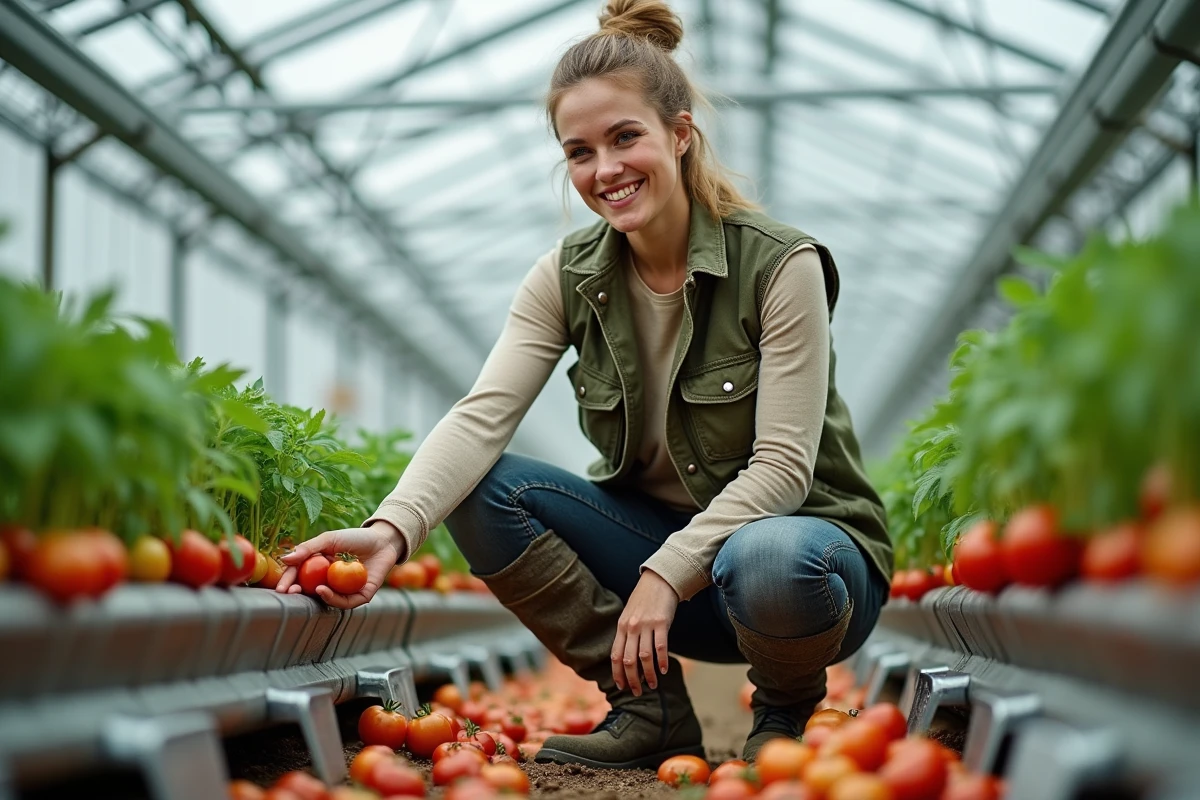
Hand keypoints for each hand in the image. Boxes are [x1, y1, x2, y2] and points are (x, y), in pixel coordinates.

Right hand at [277, 520, 405, 609]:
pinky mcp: (361, 596)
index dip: (289, 582)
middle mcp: (331, 582)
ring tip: (310, 588)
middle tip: (290, 592)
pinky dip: (333, 598)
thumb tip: (285, 559)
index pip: (301, 578)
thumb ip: (309, 549)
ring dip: (316, 596)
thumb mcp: (329, 540)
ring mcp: (346, 590)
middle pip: (311, 592)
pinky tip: (323, 590)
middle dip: (299, 594)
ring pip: (327, 600)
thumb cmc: (355, 538)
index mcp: (321, 569)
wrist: (383, 540)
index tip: (281, 588)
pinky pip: (345, 602)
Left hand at [612, 570, 678, 694]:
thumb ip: (626, 634)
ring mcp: (646, 625)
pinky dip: (662, 661)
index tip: (621, 686)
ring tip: (652, 685)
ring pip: (644, 657)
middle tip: (637, 692)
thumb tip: (626, 657)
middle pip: (628, 660)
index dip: (617, 673)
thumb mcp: (629, 615)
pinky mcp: (661, 622)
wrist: (659, 581)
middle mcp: (631, 627)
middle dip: (632, 679)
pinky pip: (661, 647)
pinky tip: (664, 670)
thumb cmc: (644, 600)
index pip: (615, 655)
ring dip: (648, 674)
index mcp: (621, 627)